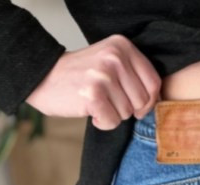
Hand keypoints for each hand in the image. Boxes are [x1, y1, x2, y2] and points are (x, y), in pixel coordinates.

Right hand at [25, 34, 161, 130]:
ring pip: (126, 113)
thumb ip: (132, 74)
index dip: (149, 101)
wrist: (43, 77)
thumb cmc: (79, 75)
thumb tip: (156, 100)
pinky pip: (112, 122)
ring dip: (112, 115)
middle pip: (141, 100)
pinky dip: (102, 123)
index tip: (138, 107)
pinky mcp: (93, 95)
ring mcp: (103, 76)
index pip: (153, 81)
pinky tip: (90, 111)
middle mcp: (115, 58)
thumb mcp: (109, 62)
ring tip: (96, 103)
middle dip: (127, 108)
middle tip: (108, 101)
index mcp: (122, 46)